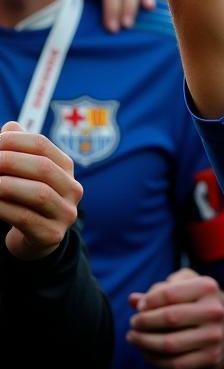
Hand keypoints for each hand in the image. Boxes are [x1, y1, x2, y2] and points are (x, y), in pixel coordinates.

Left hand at [0, 122, 81, 260]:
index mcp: (66, 167)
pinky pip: (25, 218)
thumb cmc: (24, 199)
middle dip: (9, 162)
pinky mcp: (51, 235)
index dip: (14, 141)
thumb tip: (10, 127)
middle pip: (43, 167)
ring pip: (38, 193)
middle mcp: (73, 188)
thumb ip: (18, 149)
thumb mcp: (25, 174)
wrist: (35, 240)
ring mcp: (65, 213)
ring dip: (6, 186)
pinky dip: (3, 208)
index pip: (42, 145)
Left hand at [127, 267, 223, 368]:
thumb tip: (133, 299)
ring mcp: (214, 336)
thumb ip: (160, 289)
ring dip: (144, 343)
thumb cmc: (202, 301)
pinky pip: (175, 364)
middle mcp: (214, 310)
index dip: (148, 301)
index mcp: (208, 287)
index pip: (169, 293)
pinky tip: (147, 353)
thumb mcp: (188, 286)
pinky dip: (155, 359)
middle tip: (133, 324)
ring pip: (169, 344)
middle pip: (169, 318)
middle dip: (144, 322)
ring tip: (134, 338)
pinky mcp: (212, 357)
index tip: (139, 307)